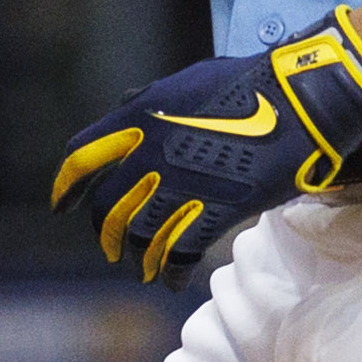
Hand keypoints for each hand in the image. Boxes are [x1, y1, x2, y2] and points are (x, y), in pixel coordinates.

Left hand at [46, 7, 361, 278]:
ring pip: (139, 235)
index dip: (66, 187)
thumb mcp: (187, 81)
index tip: (61, 205)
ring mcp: (182, 184)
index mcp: (139, 117)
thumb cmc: (248, 84)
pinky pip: (178, 252)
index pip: (81, 157)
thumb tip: (126, 105)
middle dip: (105, 233)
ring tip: (139, 269)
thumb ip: (150, 101)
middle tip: (110, 247)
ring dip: (136, 258)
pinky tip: (169, 280)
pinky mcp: (215, 210)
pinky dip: (169, 271)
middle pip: (107, 207)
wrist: (299, 103)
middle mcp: (150, 153)